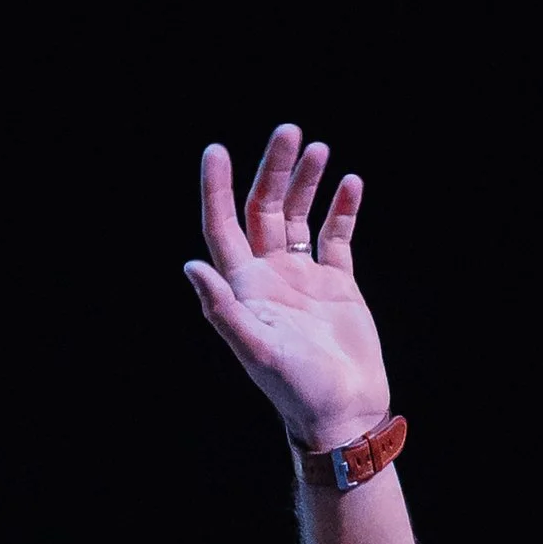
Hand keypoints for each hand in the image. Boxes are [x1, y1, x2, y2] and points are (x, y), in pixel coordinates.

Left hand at [185, 125, 393, 456]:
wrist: (344, 412)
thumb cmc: (297, 388)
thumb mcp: (256, 349)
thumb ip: (223, 310)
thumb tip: (192, 267)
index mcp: (245, 287)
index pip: (223, 227)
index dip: (217, 189)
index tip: (216, 150)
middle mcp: (269, 277)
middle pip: (264, 210)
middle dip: (274, 170)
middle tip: (288, 131)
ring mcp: (303, 279)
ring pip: (298, 217)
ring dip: (306, 182)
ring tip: (319, 149)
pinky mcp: (336, 285)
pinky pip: (336, 237)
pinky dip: (342, 209)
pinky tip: (351, 183)